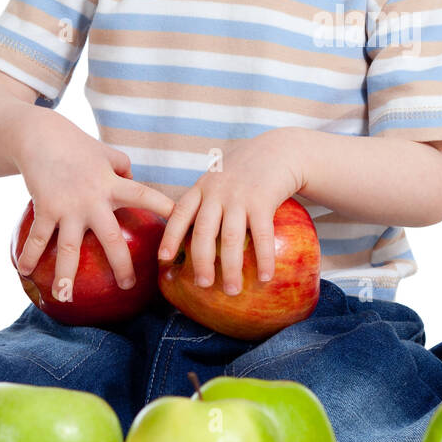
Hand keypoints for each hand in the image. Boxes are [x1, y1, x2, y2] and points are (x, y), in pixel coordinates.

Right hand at [11, 110, 176, 300]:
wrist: (40, 136)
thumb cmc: (78, 145)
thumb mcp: (107, 154)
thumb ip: (122, 169)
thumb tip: (132, 181)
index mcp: (113, 185)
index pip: (144, 195)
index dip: (162, 207)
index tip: (179, 220)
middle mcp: (93, 200)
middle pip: (110, 238)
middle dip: (120, 264)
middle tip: (128, 285)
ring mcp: (67, 207)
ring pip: (68, 248)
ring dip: (66, 275)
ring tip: (66, 298)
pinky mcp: (45, 209)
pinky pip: (37, 238)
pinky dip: (29, 256)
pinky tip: (25, 273)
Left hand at [157, 129, 307, 296]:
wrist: (278, 151)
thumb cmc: (244, 172)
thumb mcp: (217, 179)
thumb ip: (204, 202)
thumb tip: (189, 239)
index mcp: (202, 188)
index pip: (179, 214)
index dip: (170, 237)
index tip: (163, 259)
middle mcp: (217, 192)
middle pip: (203, 233)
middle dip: (201, 262)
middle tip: (203, 285)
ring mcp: (240, 197)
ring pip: (230, 239)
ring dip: (230, 268)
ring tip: (232, 290)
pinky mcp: (264, 201)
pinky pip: (262, 235)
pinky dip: (263, 258)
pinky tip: (266, 276)